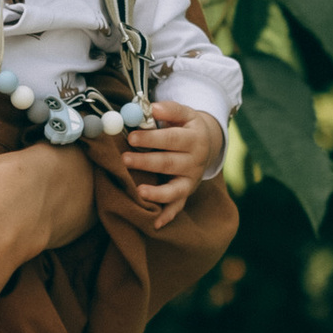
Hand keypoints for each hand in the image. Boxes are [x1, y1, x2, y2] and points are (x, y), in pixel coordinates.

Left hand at [111, 101, 225, 224]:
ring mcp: (191, 180)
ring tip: (138, 191)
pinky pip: (177, 206)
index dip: (152, 138)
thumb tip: (151, 108)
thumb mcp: (185, 114)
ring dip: (156, 192)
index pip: (171, 139)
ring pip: (174, 189)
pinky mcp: (186, 193)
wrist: (208, 145)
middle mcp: (195, 161)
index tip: (131, 137)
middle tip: (125, 159)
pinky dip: (167, 216)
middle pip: (169, 163)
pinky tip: (155, 224)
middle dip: (146, 162)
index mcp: (194, 139)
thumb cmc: (187, 127)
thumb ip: (169, 110)